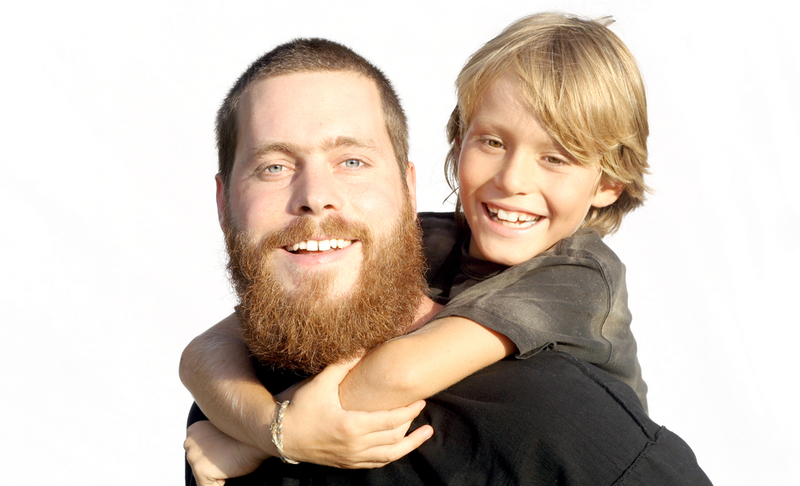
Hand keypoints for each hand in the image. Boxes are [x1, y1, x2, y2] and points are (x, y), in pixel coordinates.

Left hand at [185, 420, 268, 485]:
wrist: (255, 437)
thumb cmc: (245, 436)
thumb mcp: (222, 432)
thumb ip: (212, 441)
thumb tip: (214, 455)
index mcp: (194, 430)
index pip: (198, 453)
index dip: (214, 456)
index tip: (226, 452)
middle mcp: (189, 442)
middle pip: (198, 465)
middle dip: (213, 466)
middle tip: (229, 459)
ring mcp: (193, 456)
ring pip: (202, 476)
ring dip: (217, 474)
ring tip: (230, 463)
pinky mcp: (200, 469)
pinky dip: (219, 484)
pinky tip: (229, 472)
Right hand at [276, 357, 433, 467]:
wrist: (279, 435)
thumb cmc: (299, 407)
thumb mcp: (320, 383)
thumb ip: (342, 364)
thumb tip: (361, 346)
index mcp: (351, 425)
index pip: (390, 420)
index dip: (409, 411)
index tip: (421, 400)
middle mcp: (355, 446)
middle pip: (394, 437)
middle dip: (412, 423)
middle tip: (423, 408)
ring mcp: (351, 458)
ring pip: (389, 455)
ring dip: (410, 445)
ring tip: (425, 434)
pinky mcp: (347, 464)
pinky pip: (376, 464)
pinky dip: (392, 455)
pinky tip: (401, 447)